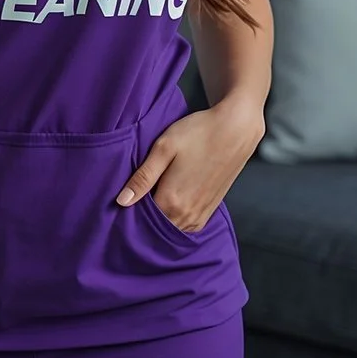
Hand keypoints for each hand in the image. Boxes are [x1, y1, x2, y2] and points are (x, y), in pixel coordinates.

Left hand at [115, 101, 265, 232]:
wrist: (235, 129)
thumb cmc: (198, 133)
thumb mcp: (163, 148)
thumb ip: (142, 178)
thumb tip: (121, 201)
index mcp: (171, 200)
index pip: (140, 218)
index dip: (128, 211)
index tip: (121, 202)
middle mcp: (186, 214)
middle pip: (155, 227)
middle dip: (142, 218)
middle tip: (134, 199)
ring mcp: (200, 215)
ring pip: (171, 228)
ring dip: (160, 220)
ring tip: (151, 200)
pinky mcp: (210, 210)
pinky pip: (186, 226)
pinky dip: (175, 220)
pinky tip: (170, 204)